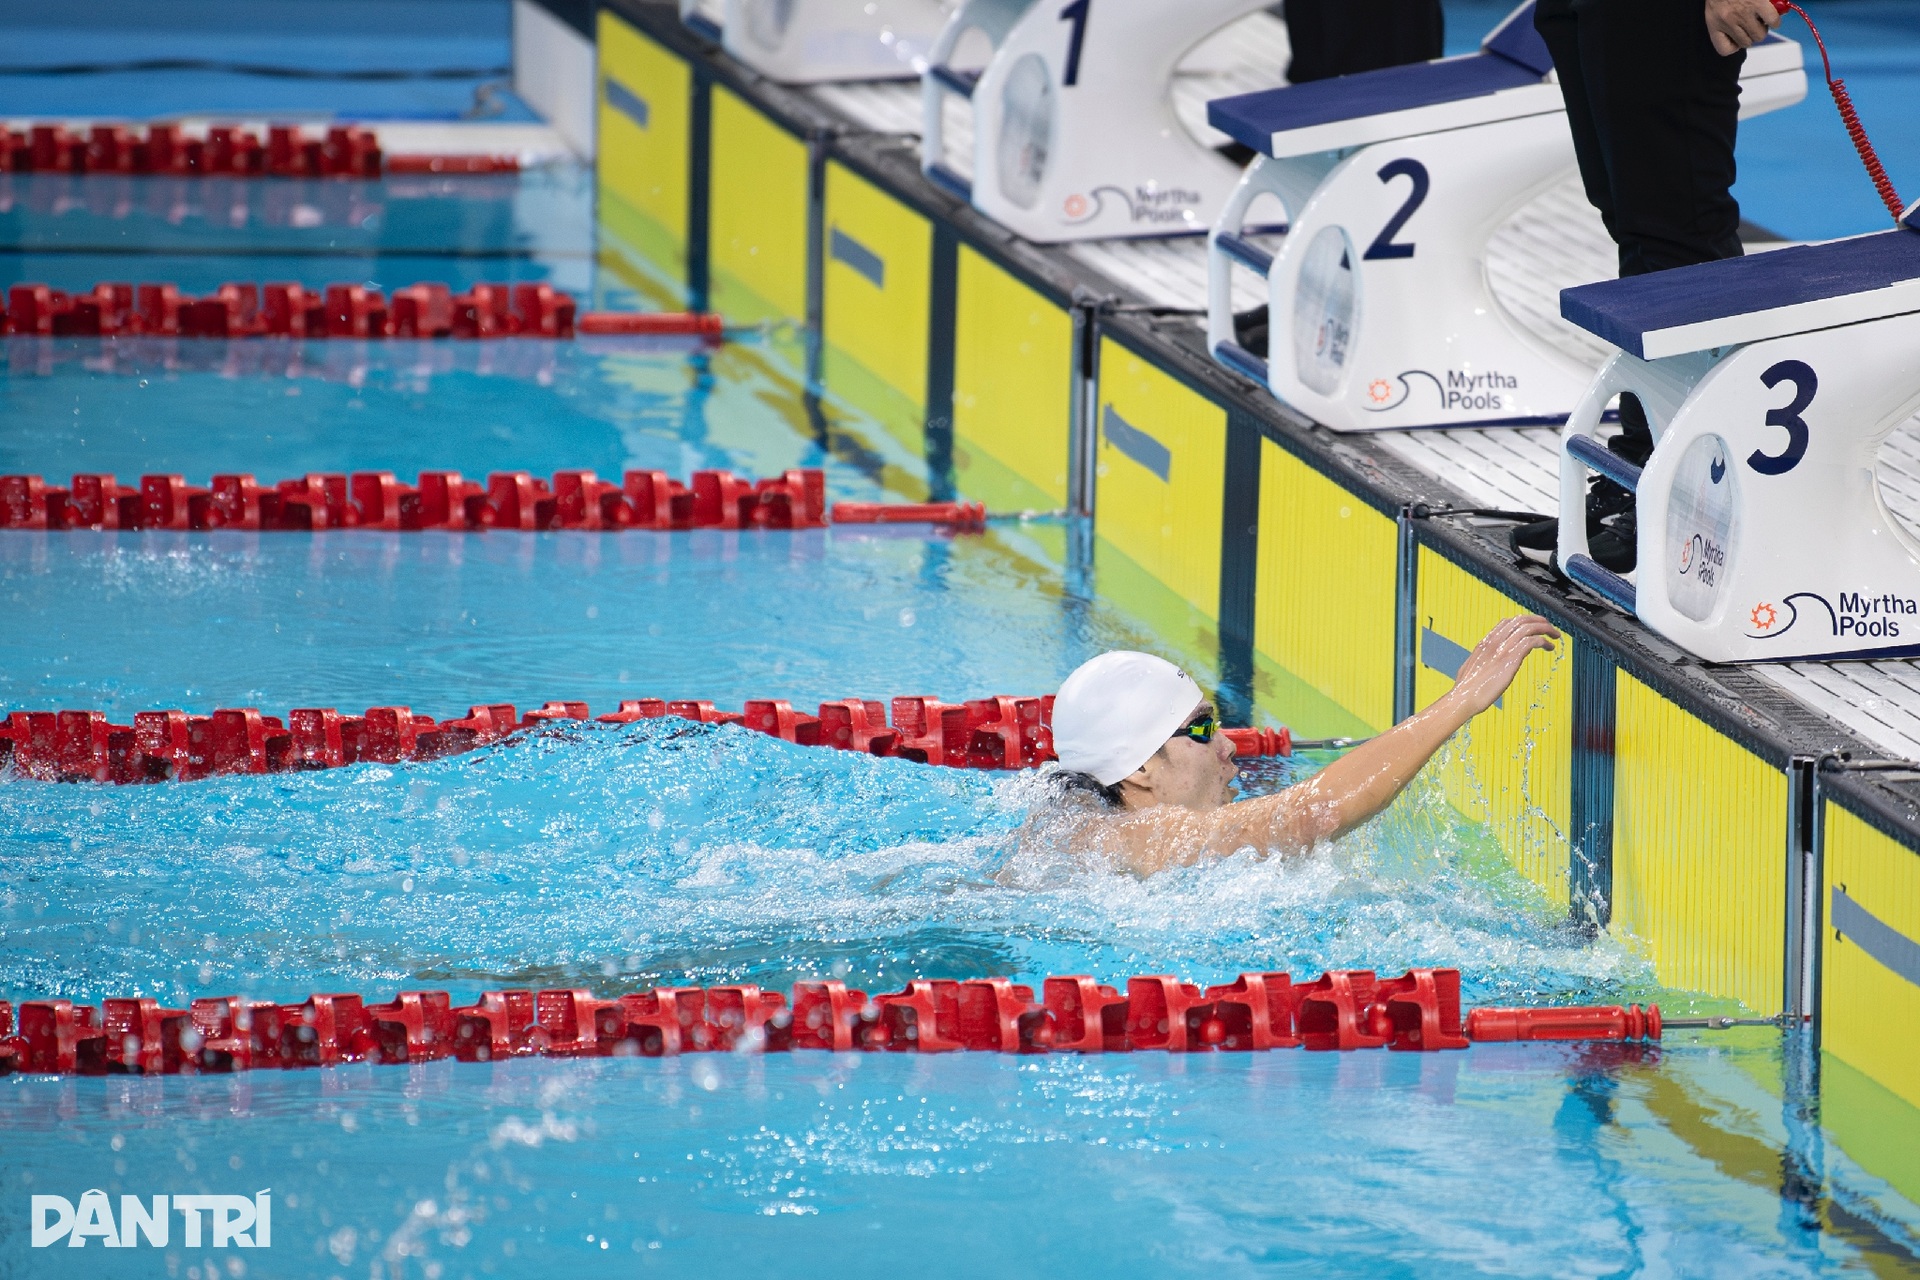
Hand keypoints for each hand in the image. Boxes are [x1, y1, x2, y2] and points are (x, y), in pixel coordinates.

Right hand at [1446, 616, 1560, 716]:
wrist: (1463, 698)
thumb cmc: (1466, 690)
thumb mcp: (1471, 669)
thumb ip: (1481, 662)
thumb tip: (1486, 663)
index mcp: (1484, 643)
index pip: (1507, 622)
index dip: (1523, 622)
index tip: (1533, 628)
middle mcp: (1493, 642)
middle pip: (1520, 620)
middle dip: (1538, 621)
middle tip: (1549, 628)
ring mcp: (1502, 649)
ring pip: (1528, 627)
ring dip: (1545, 629)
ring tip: (1554, 636)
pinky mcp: (1511, 659)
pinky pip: (1532, 641)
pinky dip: (1543, 641)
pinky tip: (1549, 647)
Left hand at [1706, 0, 1779, 54]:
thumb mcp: (1716, 6)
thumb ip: (1723, 19)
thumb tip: (1741, 31)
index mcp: (1715, 22)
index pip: (1724, 49)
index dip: (1734, 46)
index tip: (1738, 38)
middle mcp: (1728, 21)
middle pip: (1745, 43)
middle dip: (1751, 35)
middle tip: (1754, 25)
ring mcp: (1744, 14)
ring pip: (1759, 35)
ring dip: (1764, 28)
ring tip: (1763, 19)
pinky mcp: (1759, 4)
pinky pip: (1772, 21)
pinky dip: (1775, 20)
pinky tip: (1773, 16)